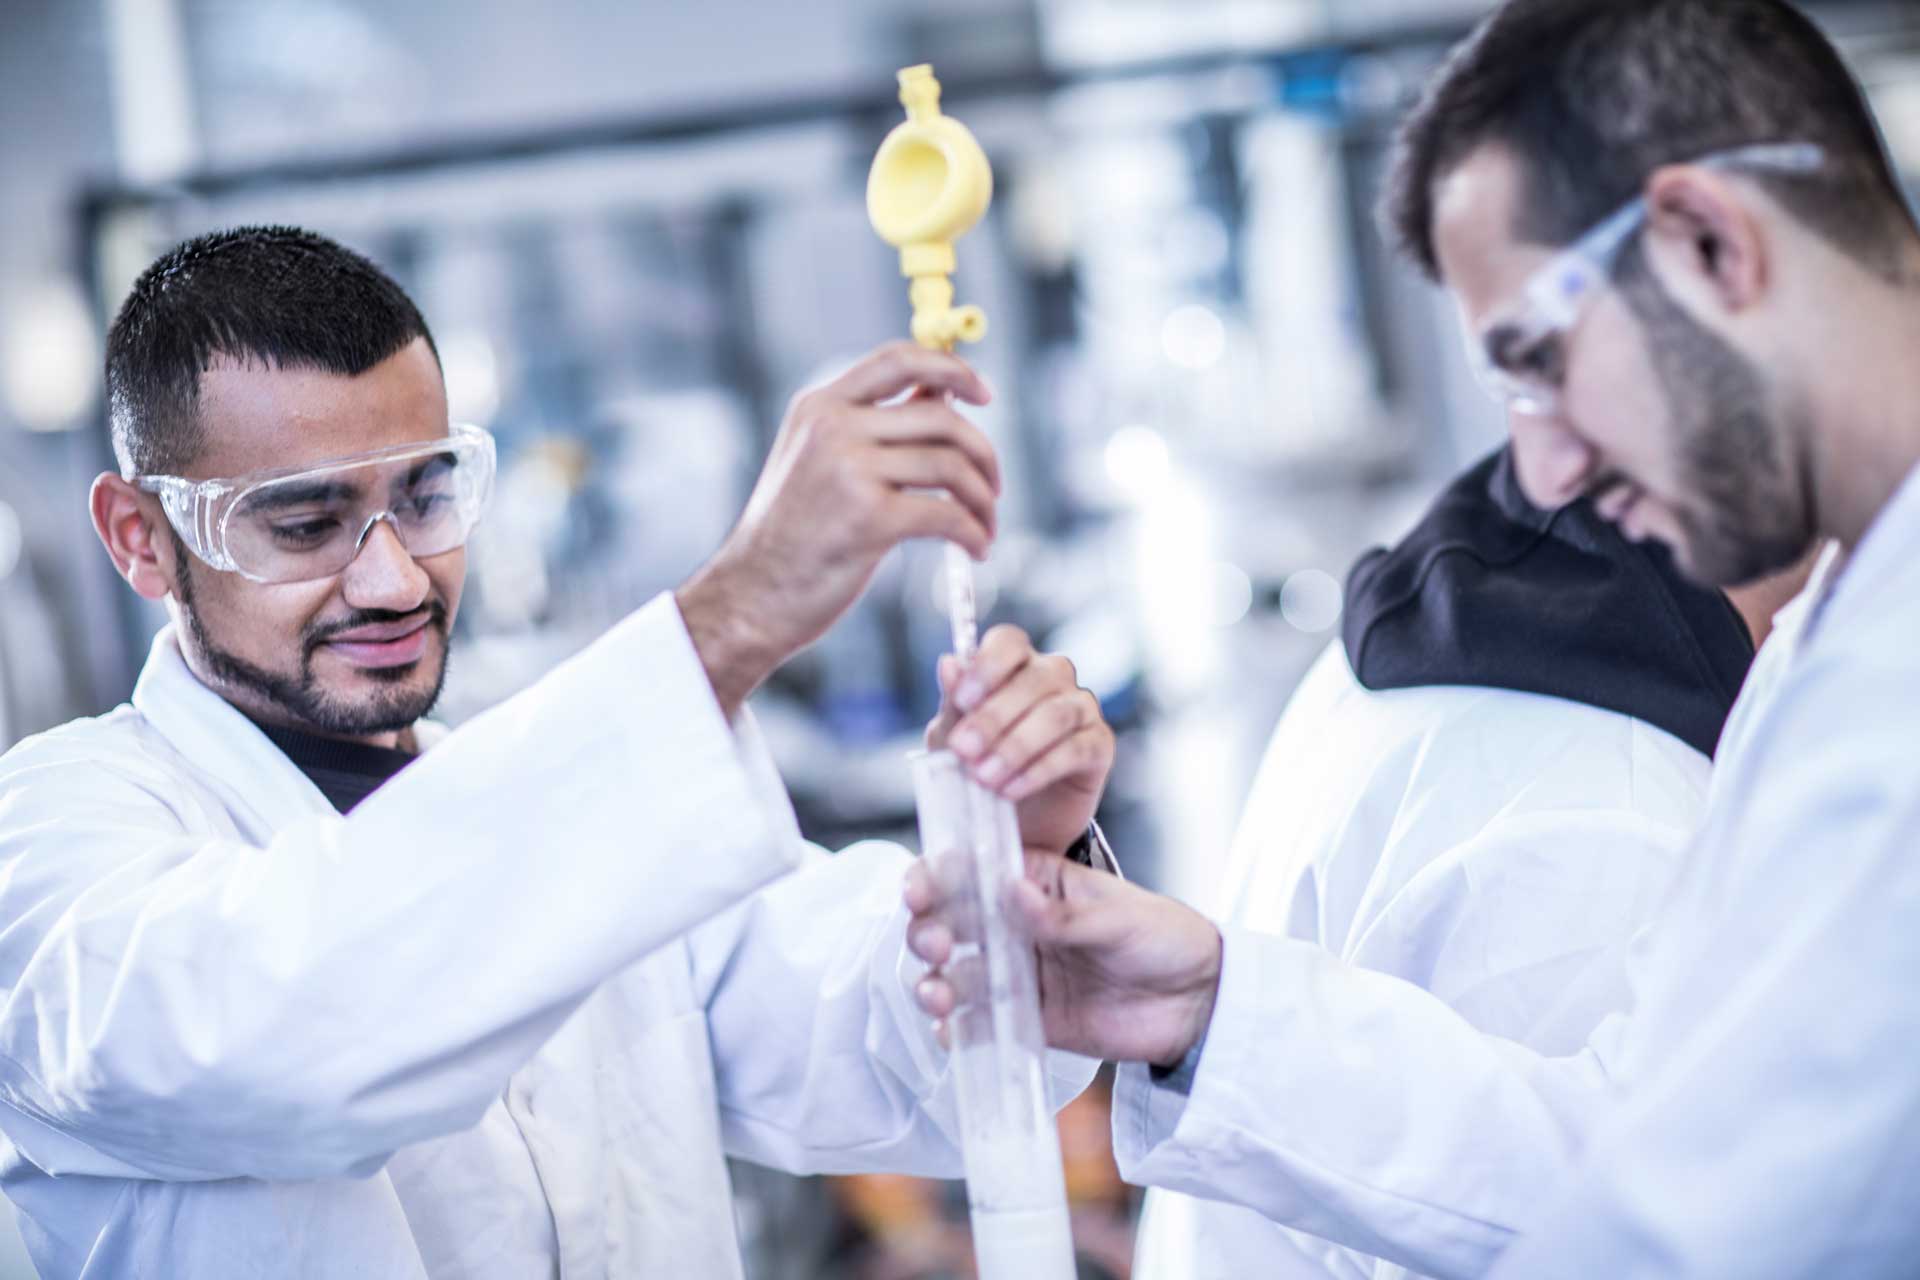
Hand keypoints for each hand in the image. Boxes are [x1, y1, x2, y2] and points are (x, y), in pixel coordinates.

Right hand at [677, 342, 997, 714]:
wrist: (752, 596)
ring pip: (951, 466)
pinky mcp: (869, 519)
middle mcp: (833, 427)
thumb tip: (941, 393)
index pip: (900, 359)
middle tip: (993, 488)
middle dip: (982, 454)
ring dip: (983, 500)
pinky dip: (974, 533)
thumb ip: (872, 425)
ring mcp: (849, 470)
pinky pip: (948, 515)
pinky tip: (976, 550)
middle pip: (940, 417)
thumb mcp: (818, 460)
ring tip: (986, 527)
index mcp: (820, 405)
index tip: (985, 393)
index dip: (952, 368)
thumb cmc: (793, 535)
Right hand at [903, 853, 1222, 1068]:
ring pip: (955, 975)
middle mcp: (1015, 924)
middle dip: (929, 933)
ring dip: (933, 983)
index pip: (971, 871)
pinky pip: (981, 1024)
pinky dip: (958, 1030)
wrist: (1199, 1003)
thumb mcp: (1119, 918)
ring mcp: (1018, 973)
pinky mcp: (1028, 1019)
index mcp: (1034, 881)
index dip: (935, 877)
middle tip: (940, 947)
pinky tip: (951, 1033)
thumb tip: (1011, 890)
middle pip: (949, 923)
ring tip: (939, 997)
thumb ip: (1064, 915)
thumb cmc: (1163, 938)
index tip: (920, 891)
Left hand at [926, 625, 1113, 855]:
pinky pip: (1075, 749)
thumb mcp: (954, 739)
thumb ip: (954, 703)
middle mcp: (1054, 678)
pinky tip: (1010, 789)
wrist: (1016, 821)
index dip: (987, 666)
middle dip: (993, 717)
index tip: (963, 700)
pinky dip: (1038, 771)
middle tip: (964, 750)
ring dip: (1015, 747)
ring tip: (984, 777)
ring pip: (1056, 714)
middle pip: (1034, 679)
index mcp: (1016, 665)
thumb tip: (949, 663)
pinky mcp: (1099, 745)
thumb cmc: (983, 767)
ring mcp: (1082, 708)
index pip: (1009, 642)